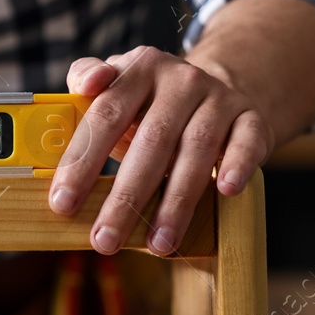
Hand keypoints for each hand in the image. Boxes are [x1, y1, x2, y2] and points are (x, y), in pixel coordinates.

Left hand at [47, 47, 272, 255]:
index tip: (62, 205)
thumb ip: (85, 81)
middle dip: (126, 198)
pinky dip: (237, 165)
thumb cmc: (150, 104)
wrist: (218, 88)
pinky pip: (247, 142)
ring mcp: (219, 98)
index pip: (105, 115)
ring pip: (196, 150)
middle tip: (105, 241)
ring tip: (158, 244)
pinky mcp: (251, 118)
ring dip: (176, 202)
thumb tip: (84, 85)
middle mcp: (181, 80)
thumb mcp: (117, 87)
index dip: (82, 161)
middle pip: (151, 141)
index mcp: (139, 69)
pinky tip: (225, 192)